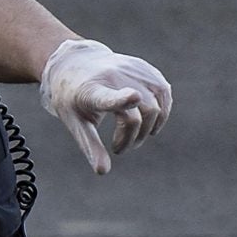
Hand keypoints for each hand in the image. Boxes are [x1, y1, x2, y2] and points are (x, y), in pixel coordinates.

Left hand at [41, 37, 172, 174]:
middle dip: (134, 138)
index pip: (107, 97)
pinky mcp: (145, 68)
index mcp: (92, 92)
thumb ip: (91, 146)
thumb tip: (103, 172)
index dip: (121, 99)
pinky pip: (163, 93)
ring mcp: (132, 69)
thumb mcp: (75, 123)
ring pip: (156, 105)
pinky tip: (148, 122)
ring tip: (132, 136)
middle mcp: (114, 76)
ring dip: (149, 128)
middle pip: (140, 113)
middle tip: (118, 148)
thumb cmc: (72, 99)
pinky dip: (161, 112)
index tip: (133, 98)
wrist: (76, 64)